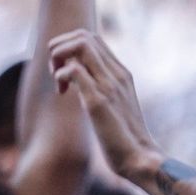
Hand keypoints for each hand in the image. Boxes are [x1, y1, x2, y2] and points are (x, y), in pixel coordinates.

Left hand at [48, 29, 159, 177]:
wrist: (139, 159)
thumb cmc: (123, 138)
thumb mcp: (113, 105)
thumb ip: (100, 88)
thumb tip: (78, 77)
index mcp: (121, 73)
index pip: (92, 38)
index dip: (69, 47)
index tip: (63, 70)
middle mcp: (117, 74)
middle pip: (84, 35)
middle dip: (60, 47)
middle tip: (56, 73)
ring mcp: (109, 85)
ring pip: (81, 44)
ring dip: (59, 56)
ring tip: (59, 81)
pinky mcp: (99, 101)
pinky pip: (74, 70)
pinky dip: (60, 76)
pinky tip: (62, 93)